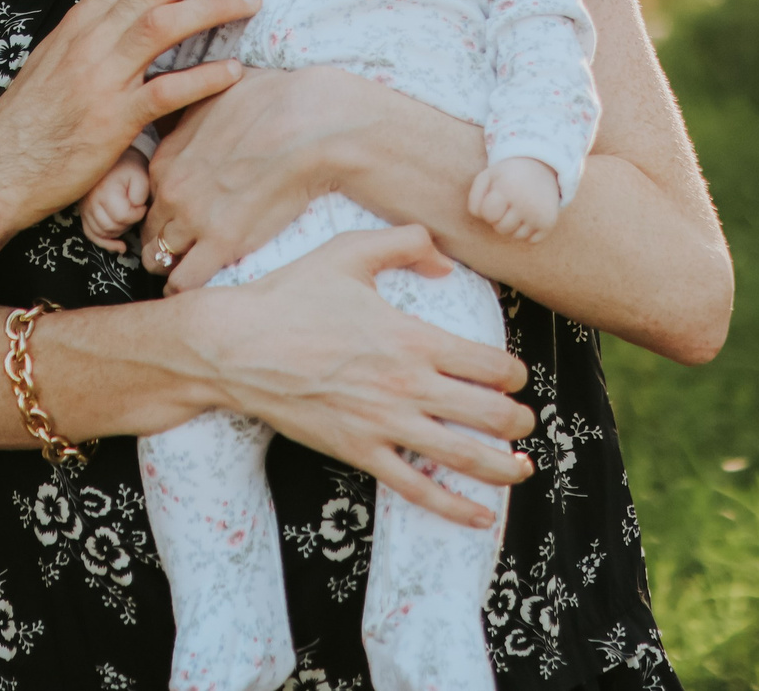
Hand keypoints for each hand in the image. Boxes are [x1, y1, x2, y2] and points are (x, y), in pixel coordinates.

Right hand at [0, 0, 258, 235]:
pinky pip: (164, 92)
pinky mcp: (110, 122)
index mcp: (82, 19)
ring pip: (163, 24)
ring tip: (253, 1)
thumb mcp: (60, 58)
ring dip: (214, 6)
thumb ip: (101, 33)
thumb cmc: (33, 119)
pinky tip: (234, 71)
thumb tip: (143, 12)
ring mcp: (100, 78)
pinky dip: (203, 77)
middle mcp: (90, 39)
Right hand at [80, 150, 150, 252]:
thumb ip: (140, 195)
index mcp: (105, 191)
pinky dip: (105, 243)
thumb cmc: (129, 167)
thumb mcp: (140, 176)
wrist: (112, 158)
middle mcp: (91, 202)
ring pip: (102, 233)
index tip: (143, 205)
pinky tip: (120, 246)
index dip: (137, 215)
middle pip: (112, 227)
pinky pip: (91, 234)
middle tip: (136, 211)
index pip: (122, 216)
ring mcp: (84, 208)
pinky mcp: (83, 213)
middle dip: (128, 223)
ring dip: (118, 231)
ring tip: (128, 219)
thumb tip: (135, 210)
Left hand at [145, 64, 389, 290]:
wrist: (310, 124)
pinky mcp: (222, 243)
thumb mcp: (216, 91)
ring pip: (160, 259)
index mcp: (166, 158)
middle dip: (163, 242)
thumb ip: (194, 108)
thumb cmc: (273, 101)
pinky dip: (186, 288)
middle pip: (150, 231)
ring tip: (193, 269)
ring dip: (173, 266)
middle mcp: (171, 191)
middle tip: (185, 248)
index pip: (145, 197)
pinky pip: (185, 282)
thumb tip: (193, 98)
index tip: (179, 216)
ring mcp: (193, 219)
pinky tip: (197, 286)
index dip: (163, 209)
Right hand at [189, 225, 535, 528]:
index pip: (490, 364)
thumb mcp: (348, 252)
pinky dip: (455, 508)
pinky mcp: (359, 452)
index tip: (512, 375)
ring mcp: (384, 424)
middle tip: (523, 421)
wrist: (235, 345)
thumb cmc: (289, 296)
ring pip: (465, 458)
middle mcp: (407, 385)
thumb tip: (445, 261)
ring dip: (505, 468)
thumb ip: (405, 243)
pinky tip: (481, 517)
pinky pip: (417, 490)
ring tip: (522, 467)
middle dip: (519, 421)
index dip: (513, 373)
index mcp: (413, 338)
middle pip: (491, 414)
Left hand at [468, 157, 560, 241]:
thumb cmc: (507, 175)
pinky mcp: (549, 223)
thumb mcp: (487, 177)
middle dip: (500, 218)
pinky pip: (530, 240)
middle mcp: (525, 203)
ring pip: (516, 236)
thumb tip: (480, 218)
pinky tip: (530, 214)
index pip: (488, 214)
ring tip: (519, 207)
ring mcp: (539, 214)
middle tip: (508, 202)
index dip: (488, 209)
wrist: (541, 167)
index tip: (495, 198)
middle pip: (500, 228)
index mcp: (507, 189)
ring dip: (514, 226)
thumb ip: (474, 198)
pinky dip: (528, 231)